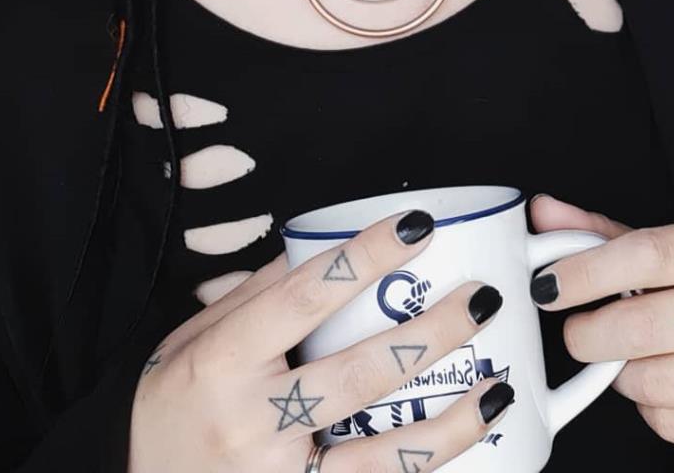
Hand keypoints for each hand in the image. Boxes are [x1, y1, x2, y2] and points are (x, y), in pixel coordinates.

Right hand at [128, 209, 515, 472]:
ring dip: (451, 420)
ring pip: (380, 455)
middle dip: (428, 334)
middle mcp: (250, 424)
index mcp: (222, 362)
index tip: (416, 225)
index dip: (365, 258)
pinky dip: (426, 468)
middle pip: (357, 375)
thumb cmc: (171, 403)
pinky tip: (469, 443)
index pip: (303, 297)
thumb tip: (327, 246)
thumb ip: (261, 293)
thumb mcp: (197, 338)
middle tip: (480, 298)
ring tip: (502, 384)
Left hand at [529, 195, 673, 468]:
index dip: (587, 272)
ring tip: (625, 363)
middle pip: (645, 323)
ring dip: (622, 377)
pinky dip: (652, 411)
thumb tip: (543, 212)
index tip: (548, 287)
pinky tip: (663, 391)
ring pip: (659, 380)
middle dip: (591, 336)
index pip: (647, 253)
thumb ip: (600, 236)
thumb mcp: (664, 258)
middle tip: (577, 336)